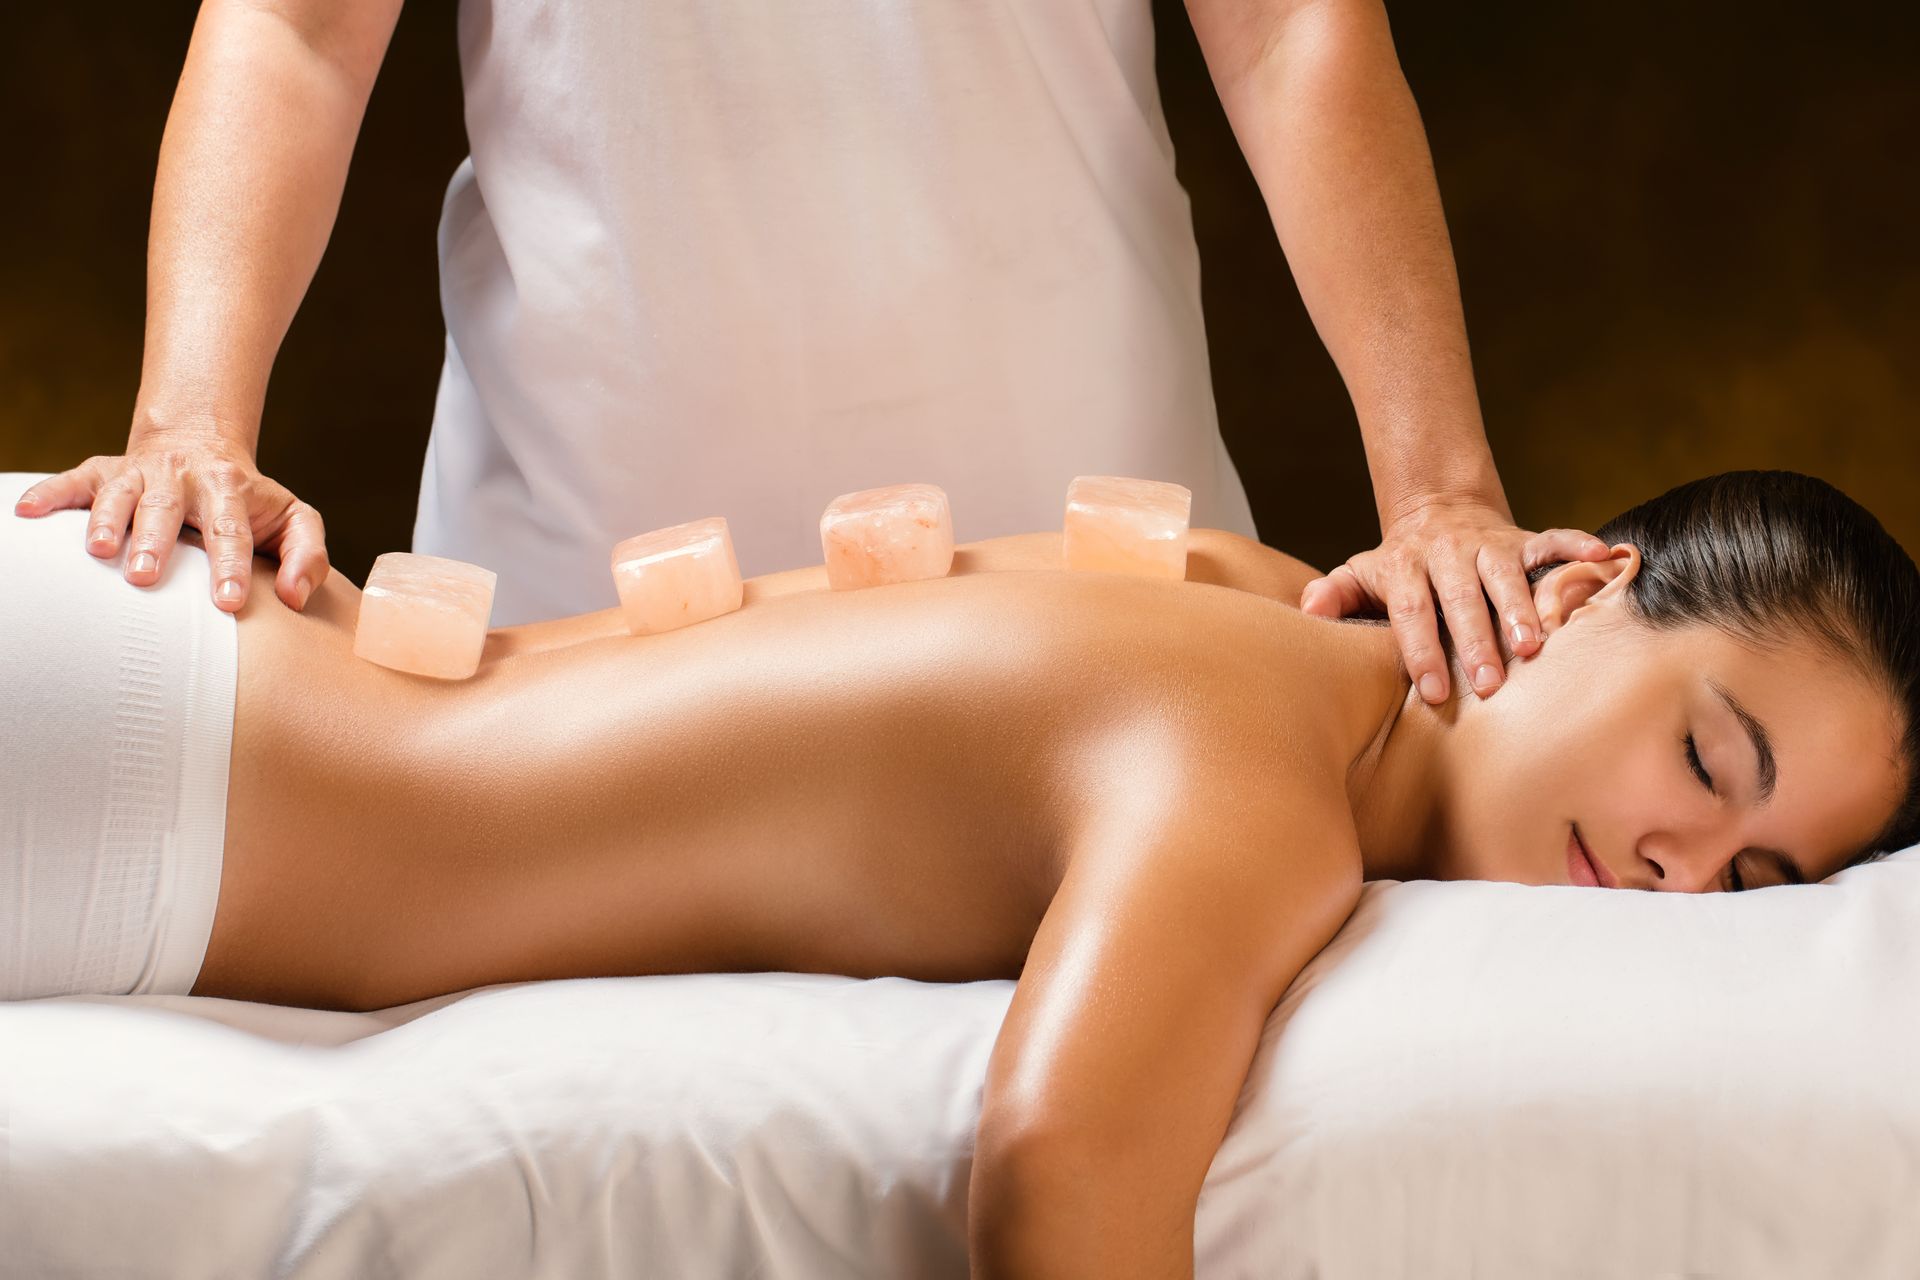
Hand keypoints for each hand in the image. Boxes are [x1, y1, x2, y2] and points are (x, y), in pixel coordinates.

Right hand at [13, 432, 329, 612]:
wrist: (201, 446)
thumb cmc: (249, 501)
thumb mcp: (293, 519)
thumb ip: (306, 555)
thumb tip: (293, 597)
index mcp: (230, 490)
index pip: (232, 531)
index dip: (230, 567)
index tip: (228, 603)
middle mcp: (182, 477)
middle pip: (166, 509)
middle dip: (155, 542)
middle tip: (144, 577)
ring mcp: (138, 473)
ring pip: (119, 495)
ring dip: (106, 521)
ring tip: (99, 551)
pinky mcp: (103, 471)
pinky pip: (71, 482)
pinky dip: (48, 496)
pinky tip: (25, 513)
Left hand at [1297, 499, 1610, 702]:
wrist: (1435, 508)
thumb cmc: (1397, 564)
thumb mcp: (1361, 574)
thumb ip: (1336, 594)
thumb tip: (1309, 610)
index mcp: (1405, 565)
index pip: (1410, 609)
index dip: (1421, 650)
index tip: (1435, 692)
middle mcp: (1447, 552)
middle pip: (1461, 597)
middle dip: (1476, 640)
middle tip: (1490, 684)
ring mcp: (1488, 542)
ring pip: (1506, 574)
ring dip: (1522, 608)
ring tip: (1535, 645)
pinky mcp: (1522, 537)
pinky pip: (1553, 538)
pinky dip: (1579, 545)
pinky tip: (1606, 557)